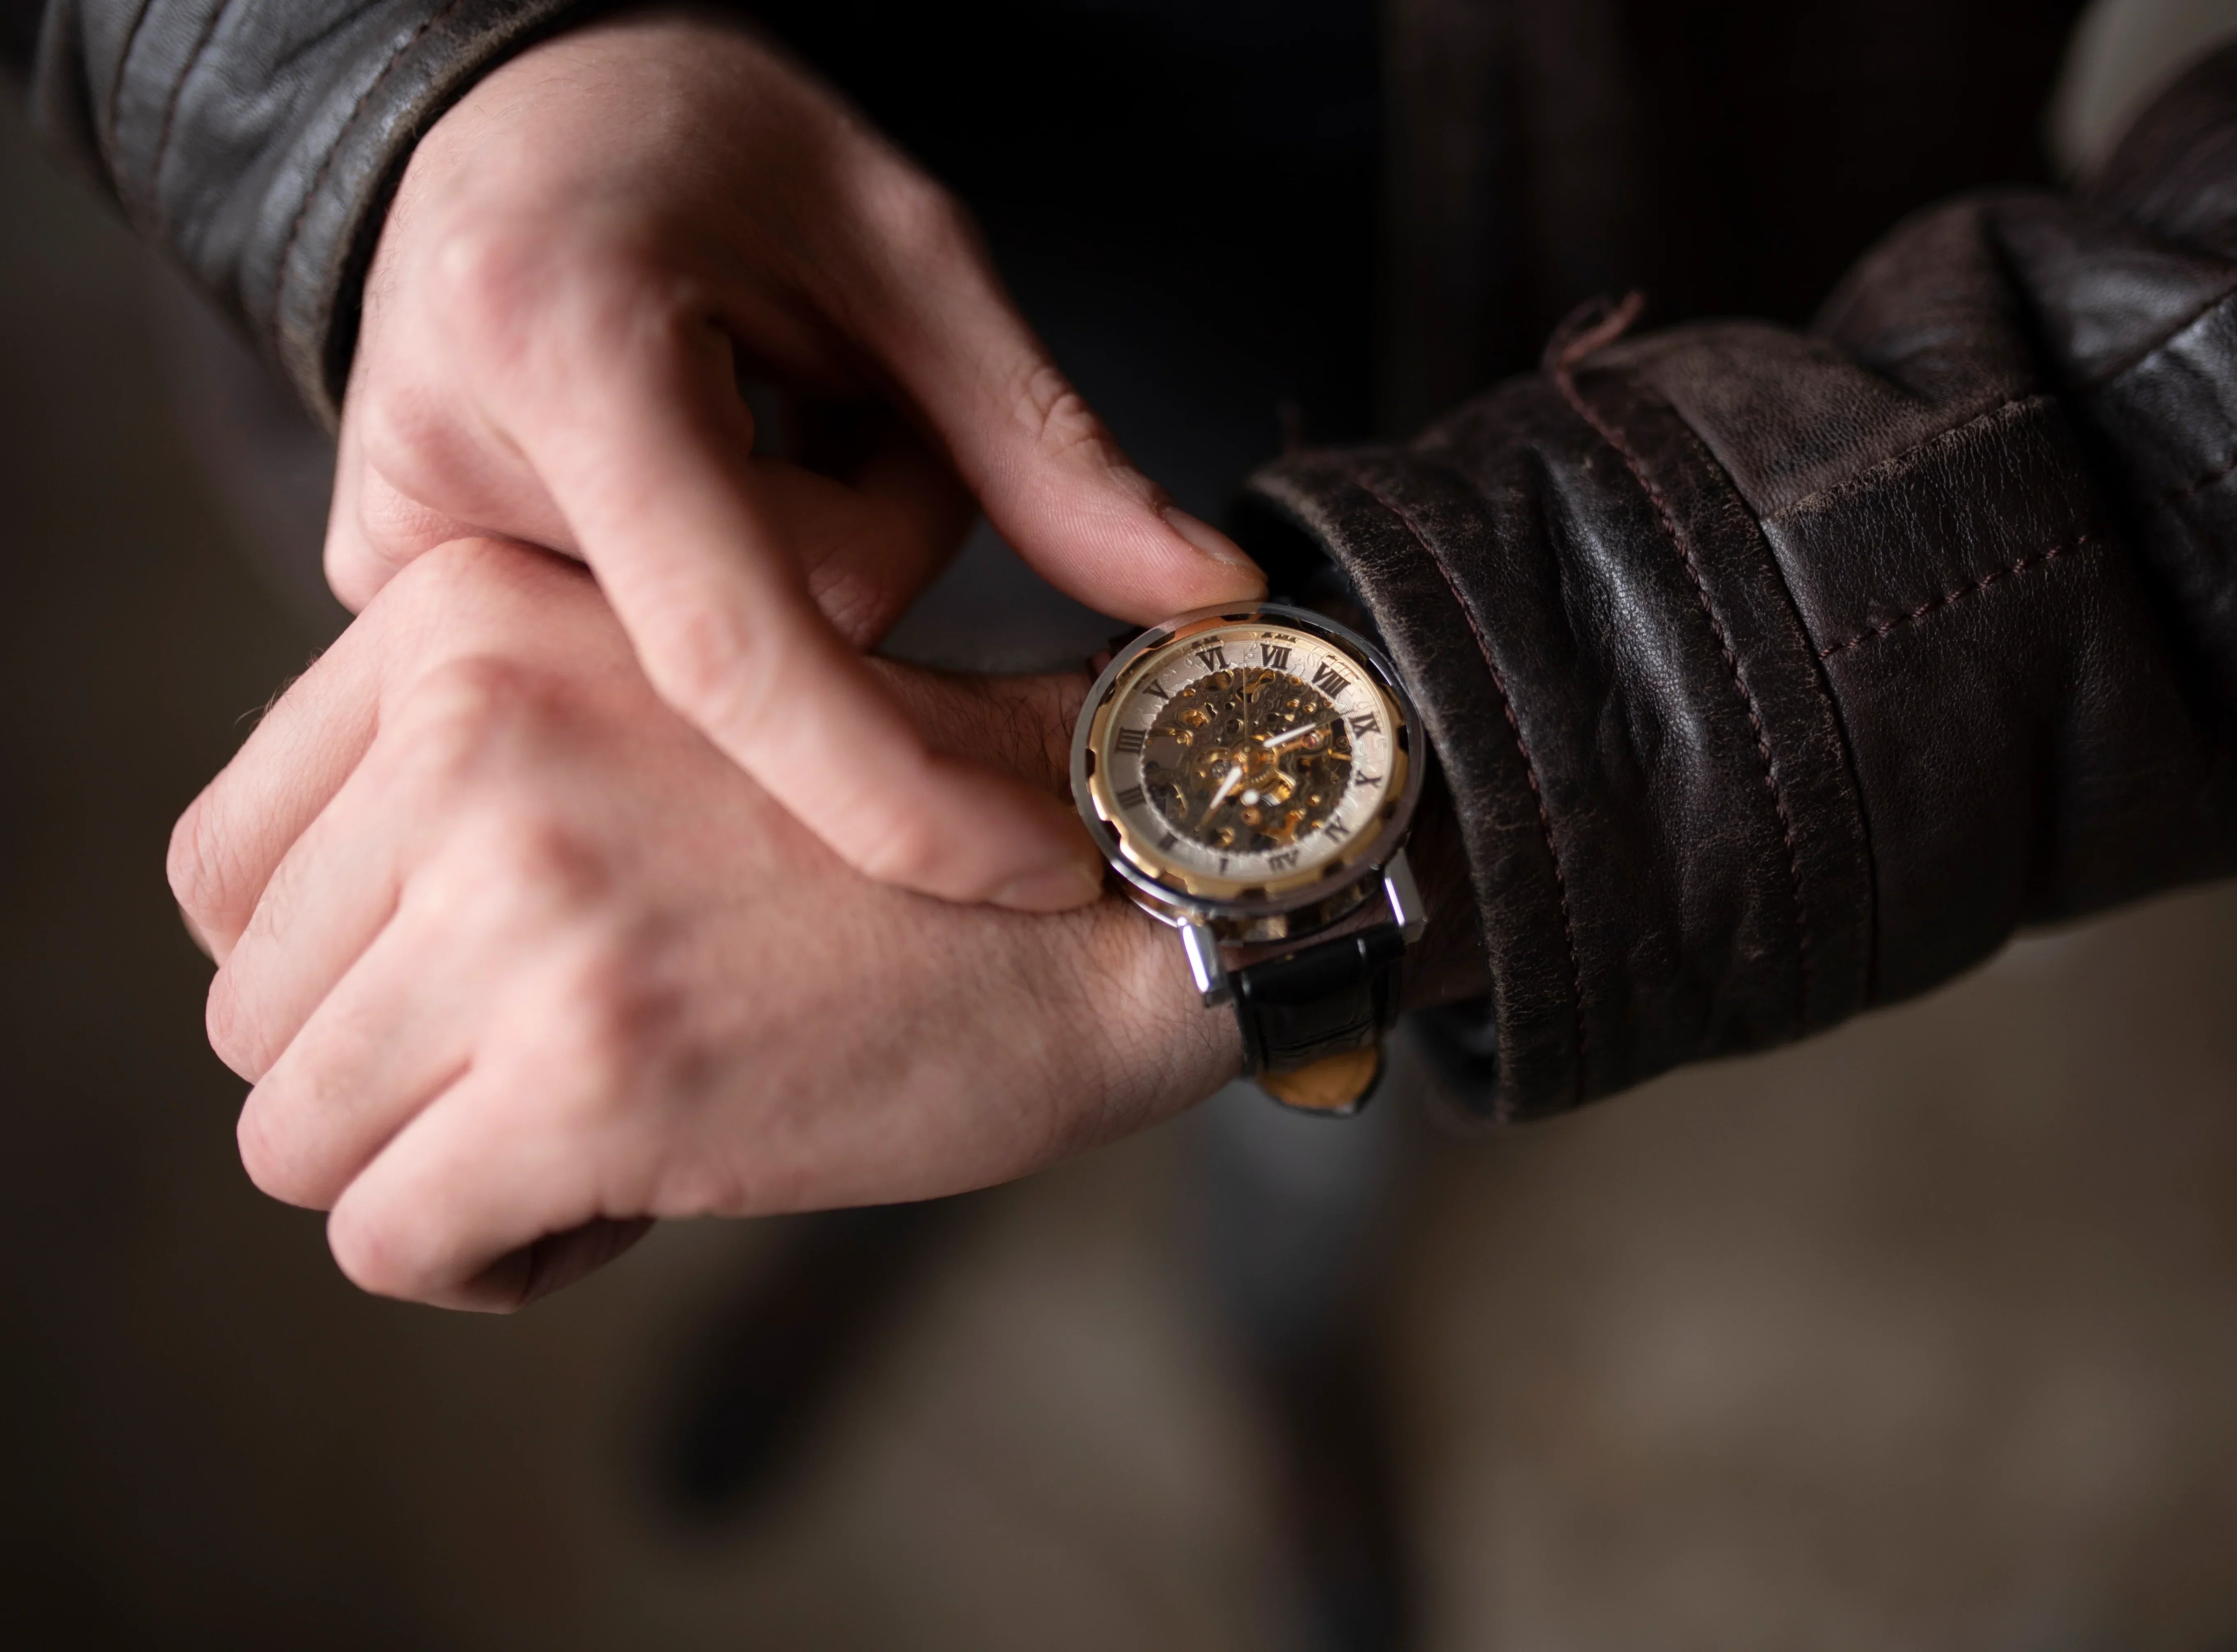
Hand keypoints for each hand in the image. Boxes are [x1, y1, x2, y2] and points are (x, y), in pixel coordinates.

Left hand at [168, 539, 1239, 1310]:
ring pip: (294, 1137)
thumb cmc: (893, 827)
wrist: (1105, 897)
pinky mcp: (591, 1076)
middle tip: (582, 1055)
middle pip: (251, 1011)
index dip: (341, 966)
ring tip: (611, 1121)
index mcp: (465, 622)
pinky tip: (629, 1196)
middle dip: (400, 1075)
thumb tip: (288, 953)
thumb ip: (453, 775)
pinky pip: (390, 1241)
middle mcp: (471, 739)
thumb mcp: (650, 699)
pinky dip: (493, 1259)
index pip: (221, 869)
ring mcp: (526, 907)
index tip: (490, 983)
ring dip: (441, 1168)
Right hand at [332, 9, 1262, 912]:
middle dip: (864, 562)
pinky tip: (691, 480)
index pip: (742, 653)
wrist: (510, 104)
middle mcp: (448, 468)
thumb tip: (1204, 593)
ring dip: (797, 567)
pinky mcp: (400, 602)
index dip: (908, 790)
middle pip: (760, 655)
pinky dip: (720, 592)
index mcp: (560, 342)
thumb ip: (1044, 445)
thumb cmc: (696, 137)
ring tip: (748, 418)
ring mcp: (405, 553)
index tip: (1044, 862)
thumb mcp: (900, 247)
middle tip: (838, 415)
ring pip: (710, 673)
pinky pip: (635, 668)